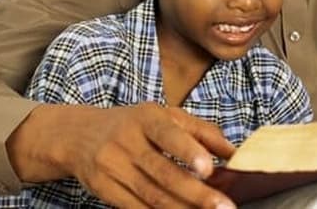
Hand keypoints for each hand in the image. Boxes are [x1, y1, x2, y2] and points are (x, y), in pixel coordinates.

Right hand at [7, 103, 236, 207]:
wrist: (80, 135)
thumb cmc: (136, 124)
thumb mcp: (168, 117)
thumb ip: (203, 132)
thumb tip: (236, 153)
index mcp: (146, 118)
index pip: (168, 134)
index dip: (188, 151)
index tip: (208, 169)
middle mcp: (126, 142)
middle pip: (162, 172)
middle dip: (196, 193)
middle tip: (223, 206)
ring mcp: (111, 167)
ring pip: (150, 195)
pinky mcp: (103, 190)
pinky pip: (134, 208)